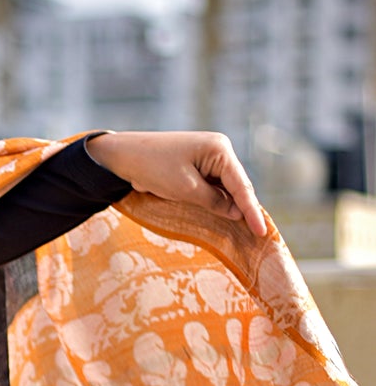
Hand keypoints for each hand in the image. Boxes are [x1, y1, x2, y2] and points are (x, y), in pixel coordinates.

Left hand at [86, 131, 265, 237]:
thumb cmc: (153, 168)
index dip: (252, 211)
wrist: (124, 156)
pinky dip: (218, 202)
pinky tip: (226, 217)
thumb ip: (213, 201)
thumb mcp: (185, 189)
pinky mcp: (198, 167)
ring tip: (248, 230)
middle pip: (238, 185)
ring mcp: (209, 158)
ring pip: (226, 188)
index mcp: (219, 149)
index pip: (241, 185)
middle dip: (246, 209)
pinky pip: (214, 187)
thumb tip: (236, 212)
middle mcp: (219, 150)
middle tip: (259, 236)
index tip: (262, 232)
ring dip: (232, 207)